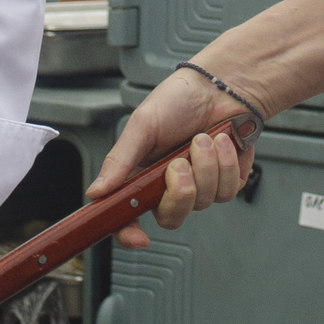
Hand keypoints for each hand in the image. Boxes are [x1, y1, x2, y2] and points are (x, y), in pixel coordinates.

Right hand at [89, 71, 250, 245]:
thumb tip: (96, 193)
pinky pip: (227, 191)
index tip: (139, 237)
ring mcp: (200, 186)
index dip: (130, 234)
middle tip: (179, 162)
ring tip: (203, 139)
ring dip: (205, 167)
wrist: (219, 86)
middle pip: (171, 217)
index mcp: (142, 176)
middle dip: (179, 191)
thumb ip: (119, 161)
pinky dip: (226, 164)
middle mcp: (169, 186)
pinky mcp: (227, 182)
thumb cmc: (178, 100)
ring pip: (203, 202)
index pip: (129, 217)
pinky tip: (222, 142)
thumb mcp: (142, 126)